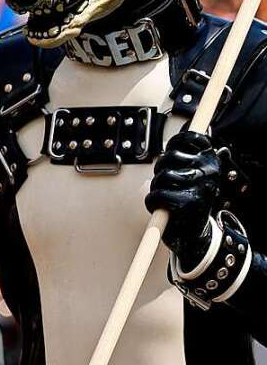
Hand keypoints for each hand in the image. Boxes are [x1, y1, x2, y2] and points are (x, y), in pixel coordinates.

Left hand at [145, 130, 221, 264]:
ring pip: (162, 177)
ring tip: (167, 196)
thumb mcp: (193, 172)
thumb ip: (187, 154)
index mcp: (211, 160)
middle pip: (169, 157)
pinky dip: (153, 203)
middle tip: (167, 183)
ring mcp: (200, 188)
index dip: (174, 143)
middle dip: (160, 170)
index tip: (171, 152)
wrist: (195, 234)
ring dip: (157, 188)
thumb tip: (183, 131)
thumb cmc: (189, 198)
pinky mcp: (188, 204)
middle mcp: (209, 171)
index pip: (189, 137)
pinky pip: (157, 196)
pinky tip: (163, 208)